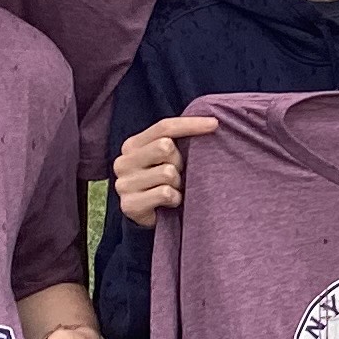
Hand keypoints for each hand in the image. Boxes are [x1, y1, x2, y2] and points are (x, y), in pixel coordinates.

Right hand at [111, 113, 213, 227]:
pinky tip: (170, 202)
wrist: (149, 216)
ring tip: (173, 189)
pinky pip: (166, 193)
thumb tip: (211, 121)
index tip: (215, 124)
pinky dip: (175, 198)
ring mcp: (124, 184)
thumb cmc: (162, 182)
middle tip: (179, 174)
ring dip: (179, 183)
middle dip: (180, 161)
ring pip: (167, 172)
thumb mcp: (166, 158)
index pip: (163, 127)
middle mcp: (123, 162)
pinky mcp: (129, 205)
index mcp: (132, 145)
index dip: (190, 124)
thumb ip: (176, 140)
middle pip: (165, 147)